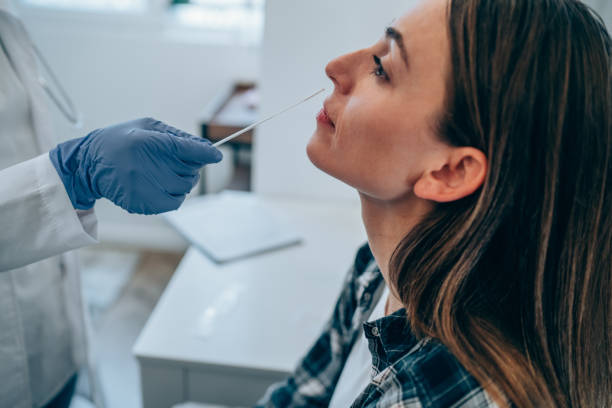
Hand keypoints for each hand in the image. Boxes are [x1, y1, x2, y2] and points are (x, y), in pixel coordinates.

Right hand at [49, 117, 221, 213]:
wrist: (90, 164)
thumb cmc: (122, 140)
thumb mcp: (147, 127)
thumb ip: (178, 137)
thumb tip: (206, 148)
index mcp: (149, 142)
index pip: (189, 149)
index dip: (206, 153)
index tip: (216, 155)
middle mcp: (148, 166)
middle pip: (191, 172)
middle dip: (191, 166)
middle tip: (179, 161)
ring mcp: (146, 188)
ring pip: (185, 188)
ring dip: (183, 181)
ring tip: (166, 172)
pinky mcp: (143, 204)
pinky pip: (174, 202)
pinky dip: (174, 194)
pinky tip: (161, 184)